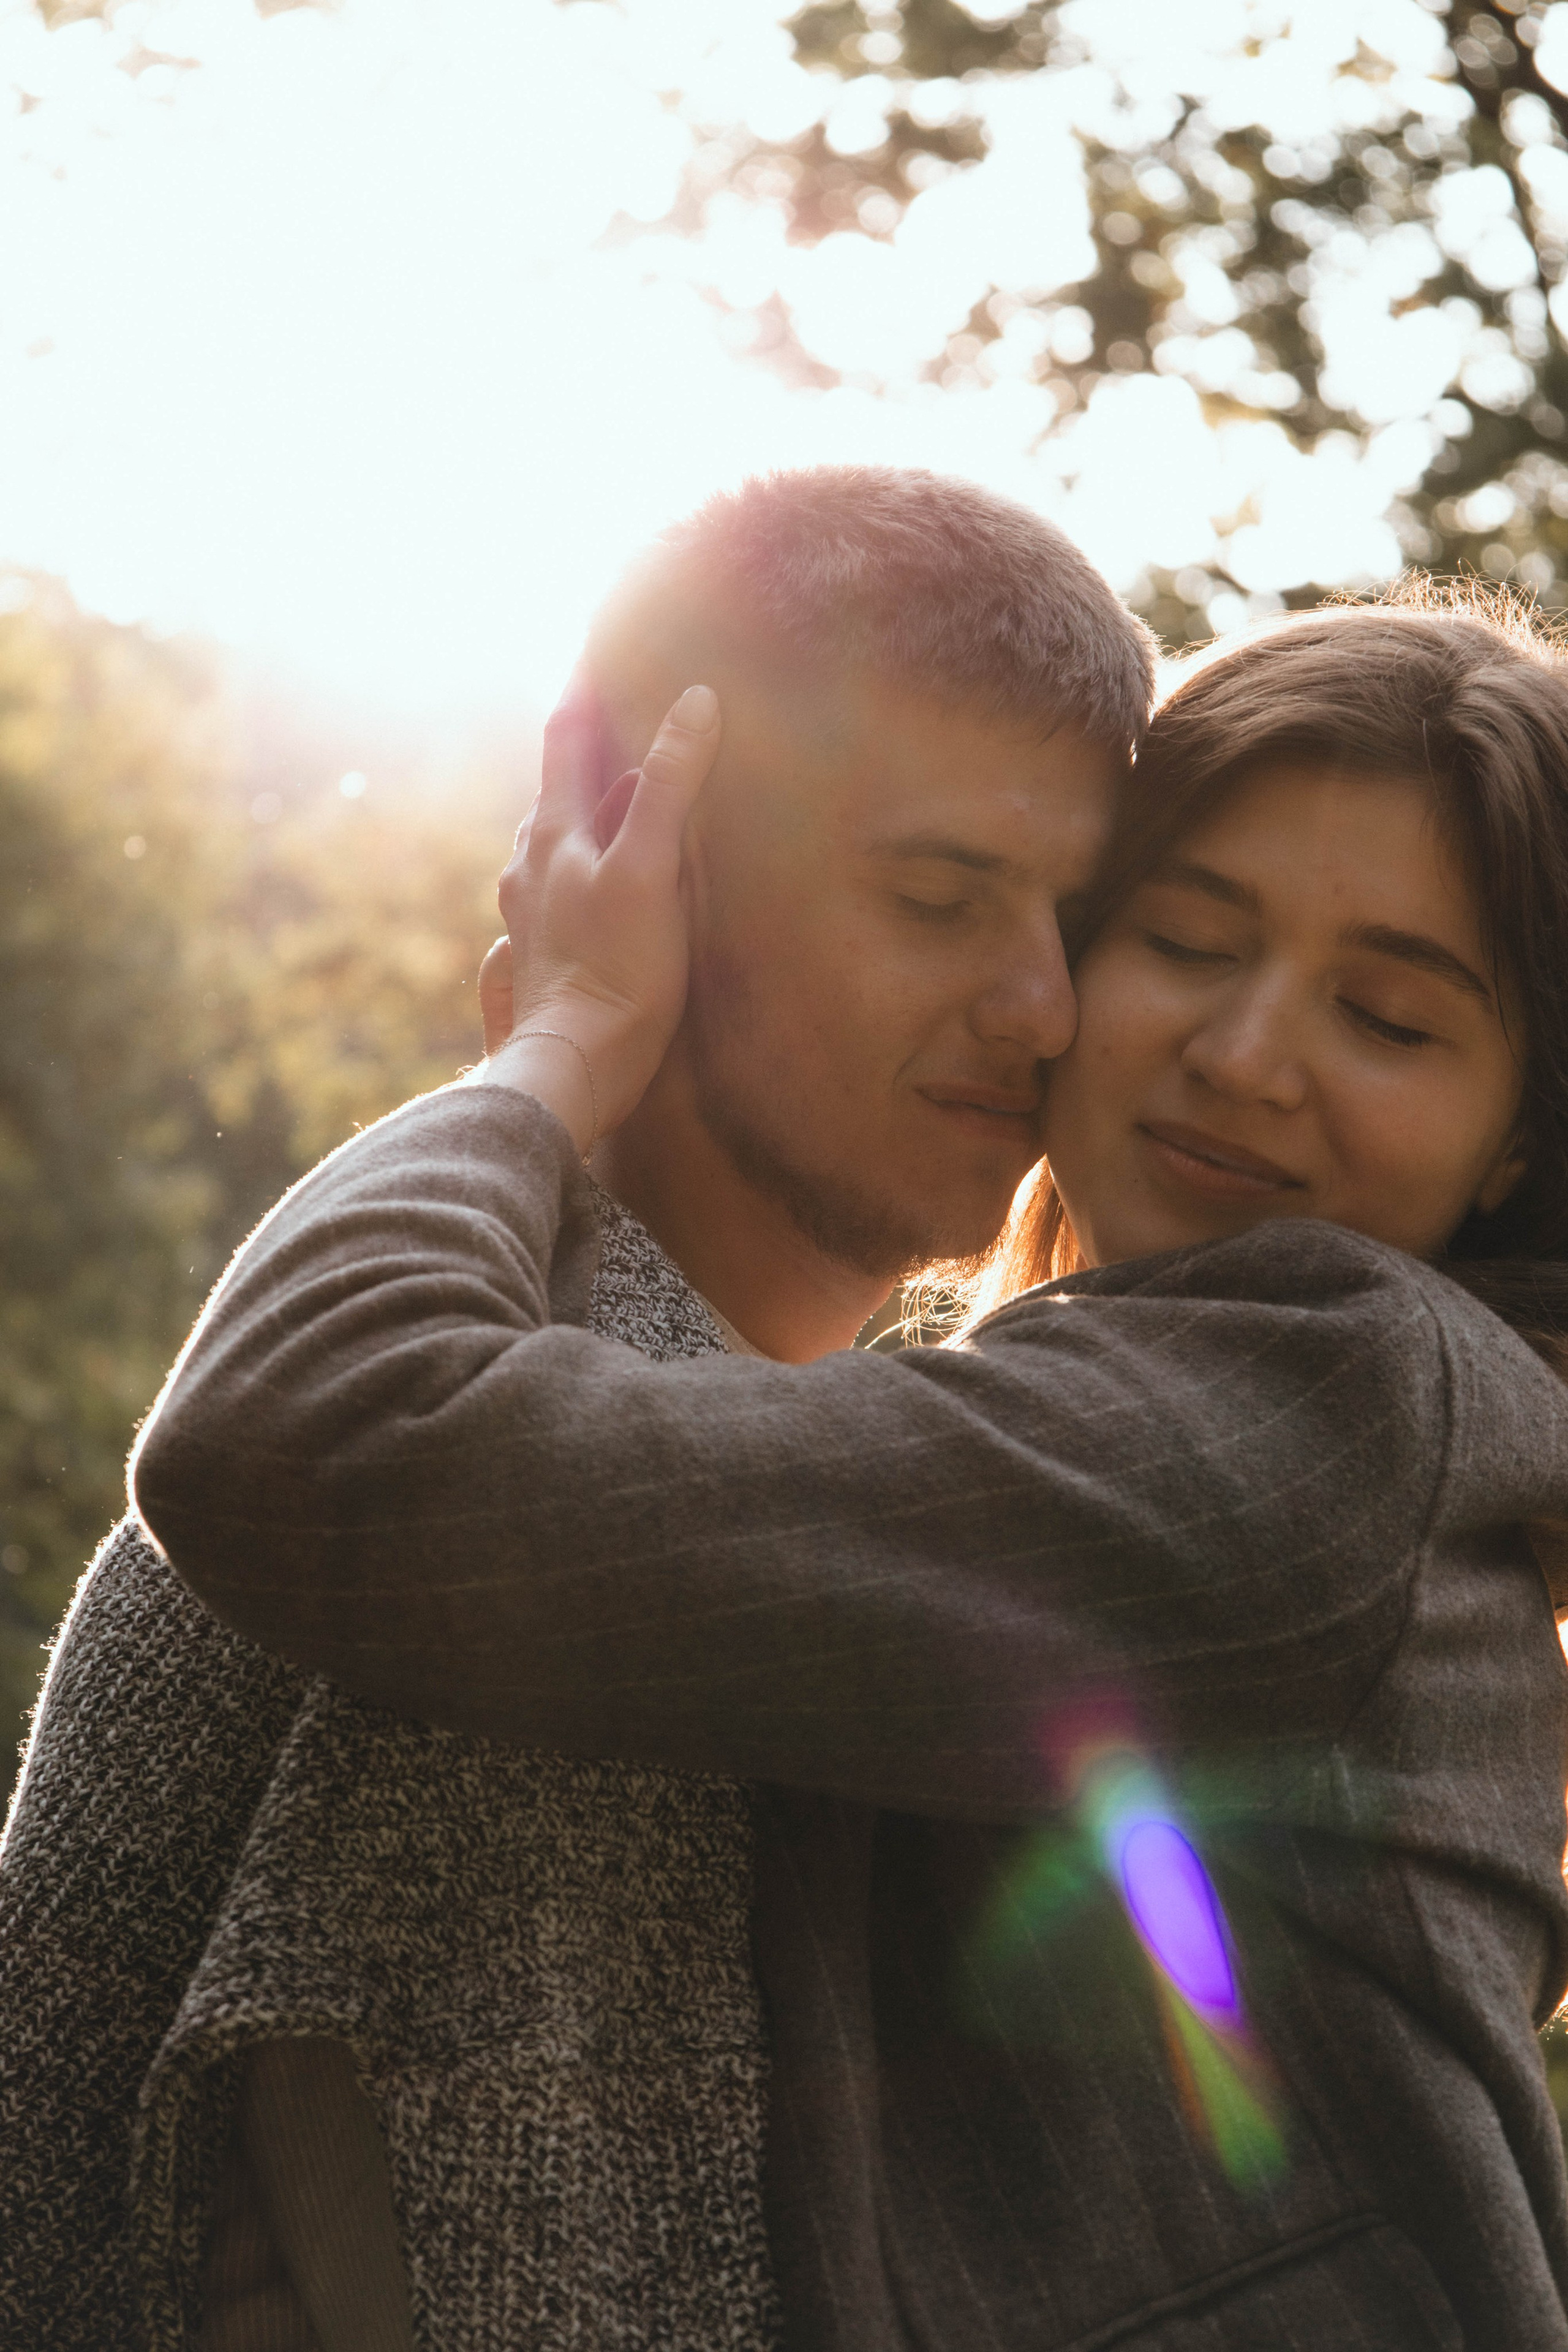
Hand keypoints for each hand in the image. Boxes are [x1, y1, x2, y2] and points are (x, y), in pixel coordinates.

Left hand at [469, 681, 720, 1152]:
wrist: (574, 1067)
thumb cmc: (615, 972)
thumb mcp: (650, 871)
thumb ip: (670, 789)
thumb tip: (696, 702)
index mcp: (552, 833)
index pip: (566, 737)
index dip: (584, 688)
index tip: (597, 645)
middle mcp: (530, 864)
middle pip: (560, 787)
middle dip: (590, 750)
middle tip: (618, 714)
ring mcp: (531, 910)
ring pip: (560, 838)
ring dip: (589, 810)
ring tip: (618, 794)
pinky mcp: (544, 951)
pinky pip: (564, 884)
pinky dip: (589, 861)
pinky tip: (605, 881)